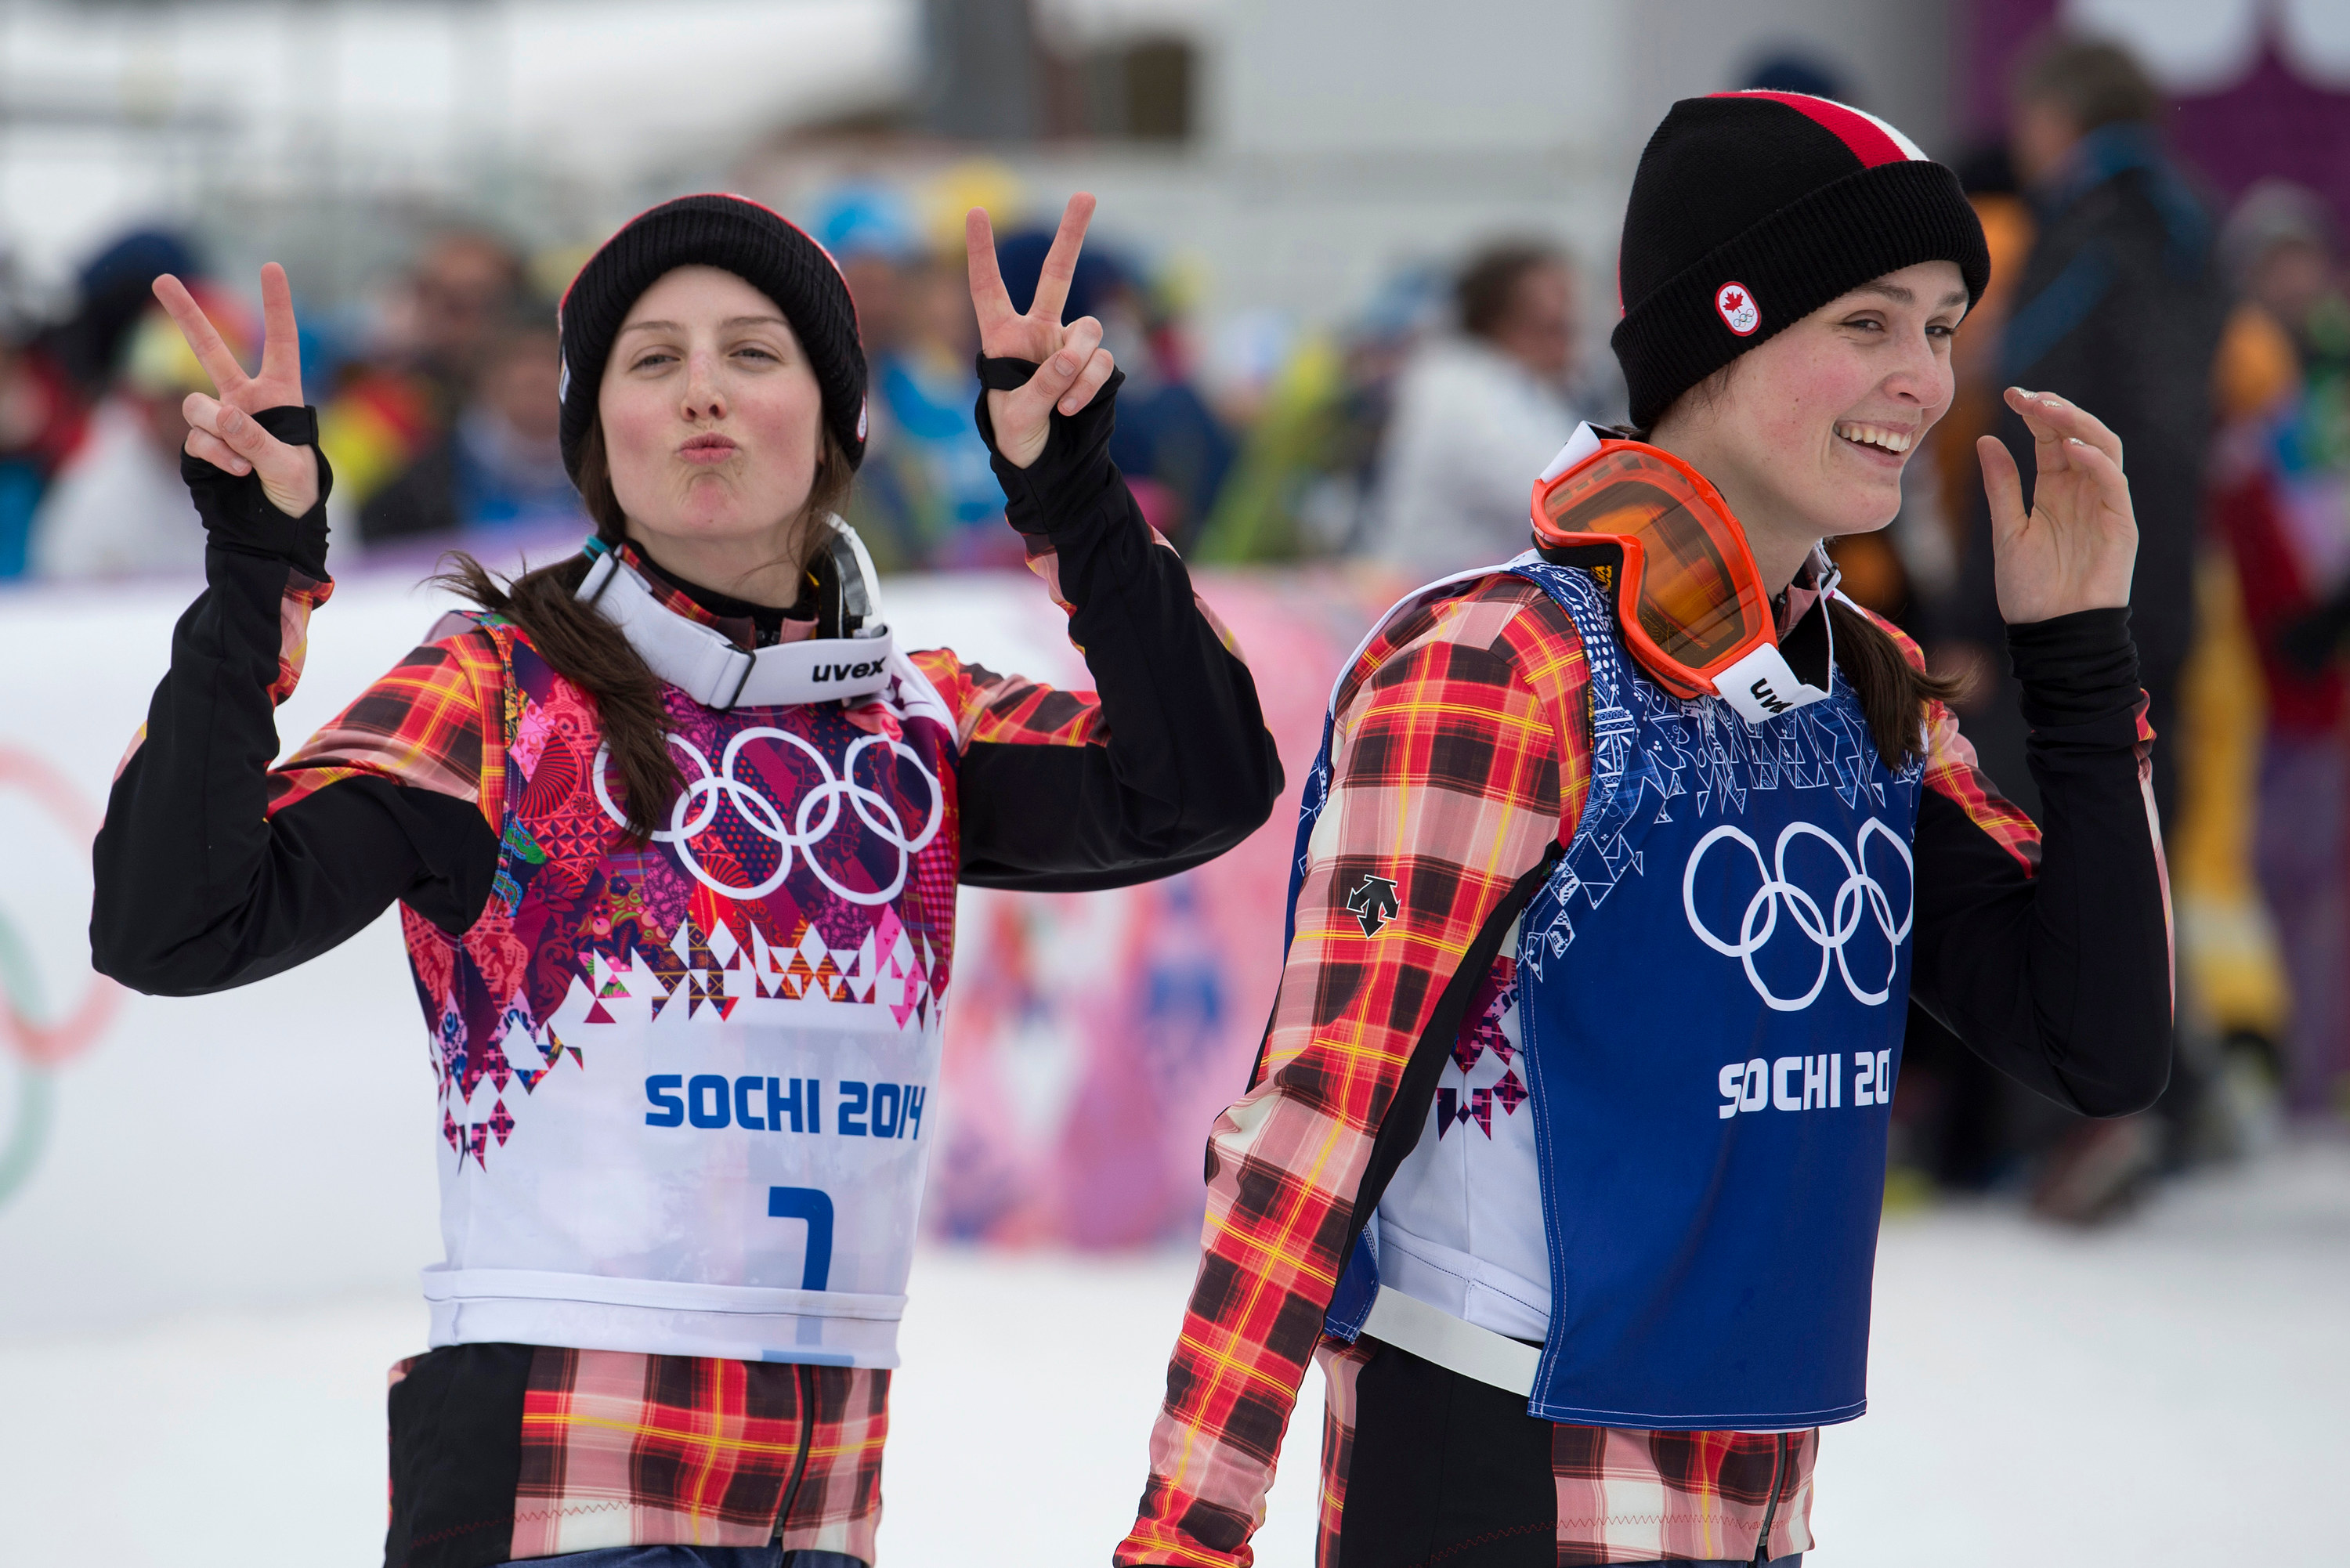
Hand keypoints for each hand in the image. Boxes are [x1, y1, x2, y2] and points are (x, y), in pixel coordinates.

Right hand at [151, 262, 317, 516]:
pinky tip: (237, 472)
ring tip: (243, 460)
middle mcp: (247, 399)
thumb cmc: (297, 490)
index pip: (281, 343)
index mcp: (282, 395)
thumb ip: (257, 441)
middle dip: (186, 316)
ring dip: (216, 430)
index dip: (277, 306)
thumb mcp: (289, 467)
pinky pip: (197, 439)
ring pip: (196, 405)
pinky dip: (215, 455)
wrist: (276, 523)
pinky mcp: (203, 442)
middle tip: (162, 279)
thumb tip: (223, 414)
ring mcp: (222, 419)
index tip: (271, 267)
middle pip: (213, 351)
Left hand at [966, 192, 1116, 469]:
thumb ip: (1044, 386)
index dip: (982, 252)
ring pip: (1090, 330)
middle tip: (1086, 194)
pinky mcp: (1093, 363)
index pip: (988, 288)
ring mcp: (1068, 344)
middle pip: (1058, 274)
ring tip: (1063, 400)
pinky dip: (1090, 385)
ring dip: (1080, 364)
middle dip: (1072, 235)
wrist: (1044, 458)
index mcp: (1001, 337)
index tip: (975, 212)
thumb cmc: (1015, 434)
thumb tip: (1073, 357)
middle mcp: (1037, 331)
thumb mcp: (1018, 415)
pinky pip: (1103, 362)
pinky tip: (1073, 407)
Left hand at [1977, 387, 2134, 623]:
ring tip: (2046, 410)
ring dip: (2076, 425)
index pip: (2050, 438)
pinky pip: (2113, 485)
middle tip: (2025, 395)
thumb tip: (1985, 440)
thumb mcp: (2007, 531)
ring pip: (2103, 449)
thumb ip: (2001, 487)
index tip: (2009, 393)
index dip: (2035, 413)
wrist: (2052, 634)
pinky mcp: (2120, 526)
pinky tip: (2071, 448)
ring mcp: (2105, 505)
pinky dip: (2095, 463)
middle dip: (2054, 410)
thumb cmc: (2031, 590)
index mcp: (2056, 489)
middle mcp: (2083, 491)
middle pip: (2078, 434)